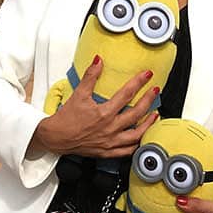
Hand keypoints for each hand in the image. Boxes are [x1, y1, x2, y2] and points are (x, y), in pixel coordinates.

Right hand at [30, 56, 159, 158]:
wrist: (56, 137)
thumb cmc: (67, 118)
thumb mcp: (78, 94)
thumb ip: (90, 76)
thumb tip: (98, 60)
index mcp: (104, 113)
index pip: (127, 94)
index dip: (139, 82)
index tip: (147, 75)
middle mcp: (110, 128)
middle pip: (136, 113)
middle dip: (148, 100)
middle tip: (155, 91)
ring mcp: (110, 142)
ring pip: (136, 134)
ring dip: (148, 123)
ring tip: (155, 114)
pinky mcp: (108, 152)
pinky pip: (128, 151)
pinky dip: (138, 144)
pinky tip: (143, 137)